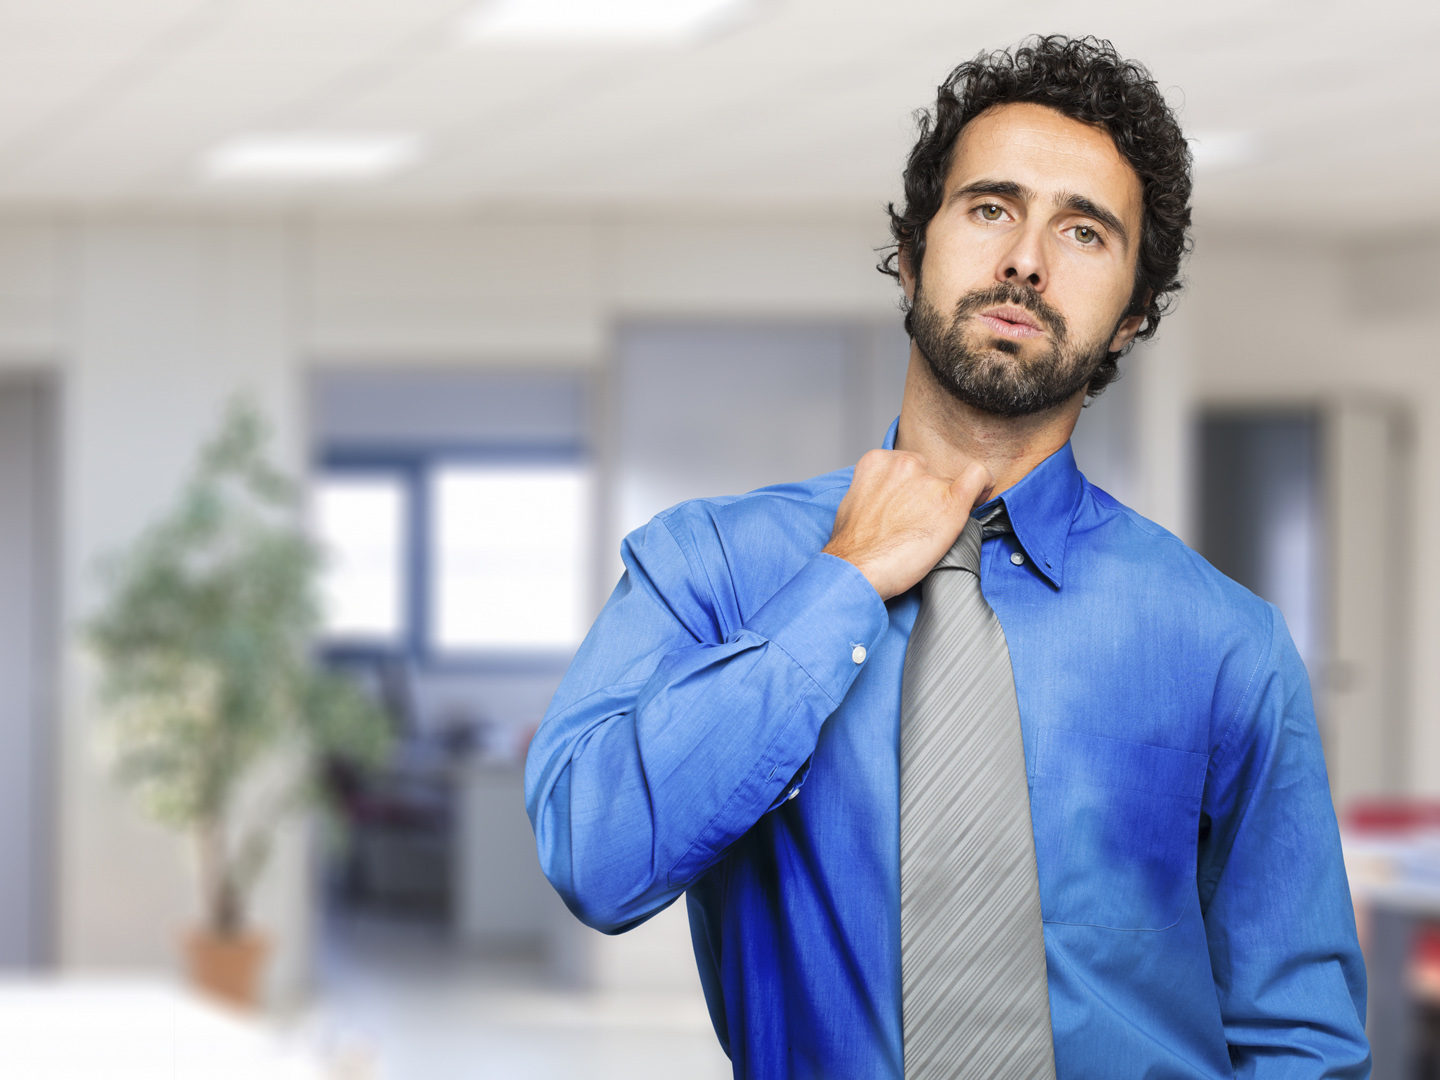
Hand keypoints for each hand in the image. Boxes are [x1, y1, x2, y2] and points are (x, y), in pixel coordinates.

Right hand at [822, 450, 993, 600]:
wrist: (857, 571)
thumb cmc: (853, 548)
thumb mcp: (854, 504)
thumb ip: (876, 491)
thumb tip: (890, 499)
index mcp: (879, 461)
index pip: (910, 465)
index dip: (915, 486)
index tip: (916, 503)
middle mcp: (904, 464)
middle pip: (931, 472)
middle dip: (928, 495)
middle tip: (919, 523)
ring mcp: (928, 481)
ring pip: (951, 483)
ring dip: (945, 504)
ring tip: (931, 530)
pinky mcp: (950, 503)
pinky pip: (979, 478)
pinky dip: (984, 486)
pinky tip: (979, 497)